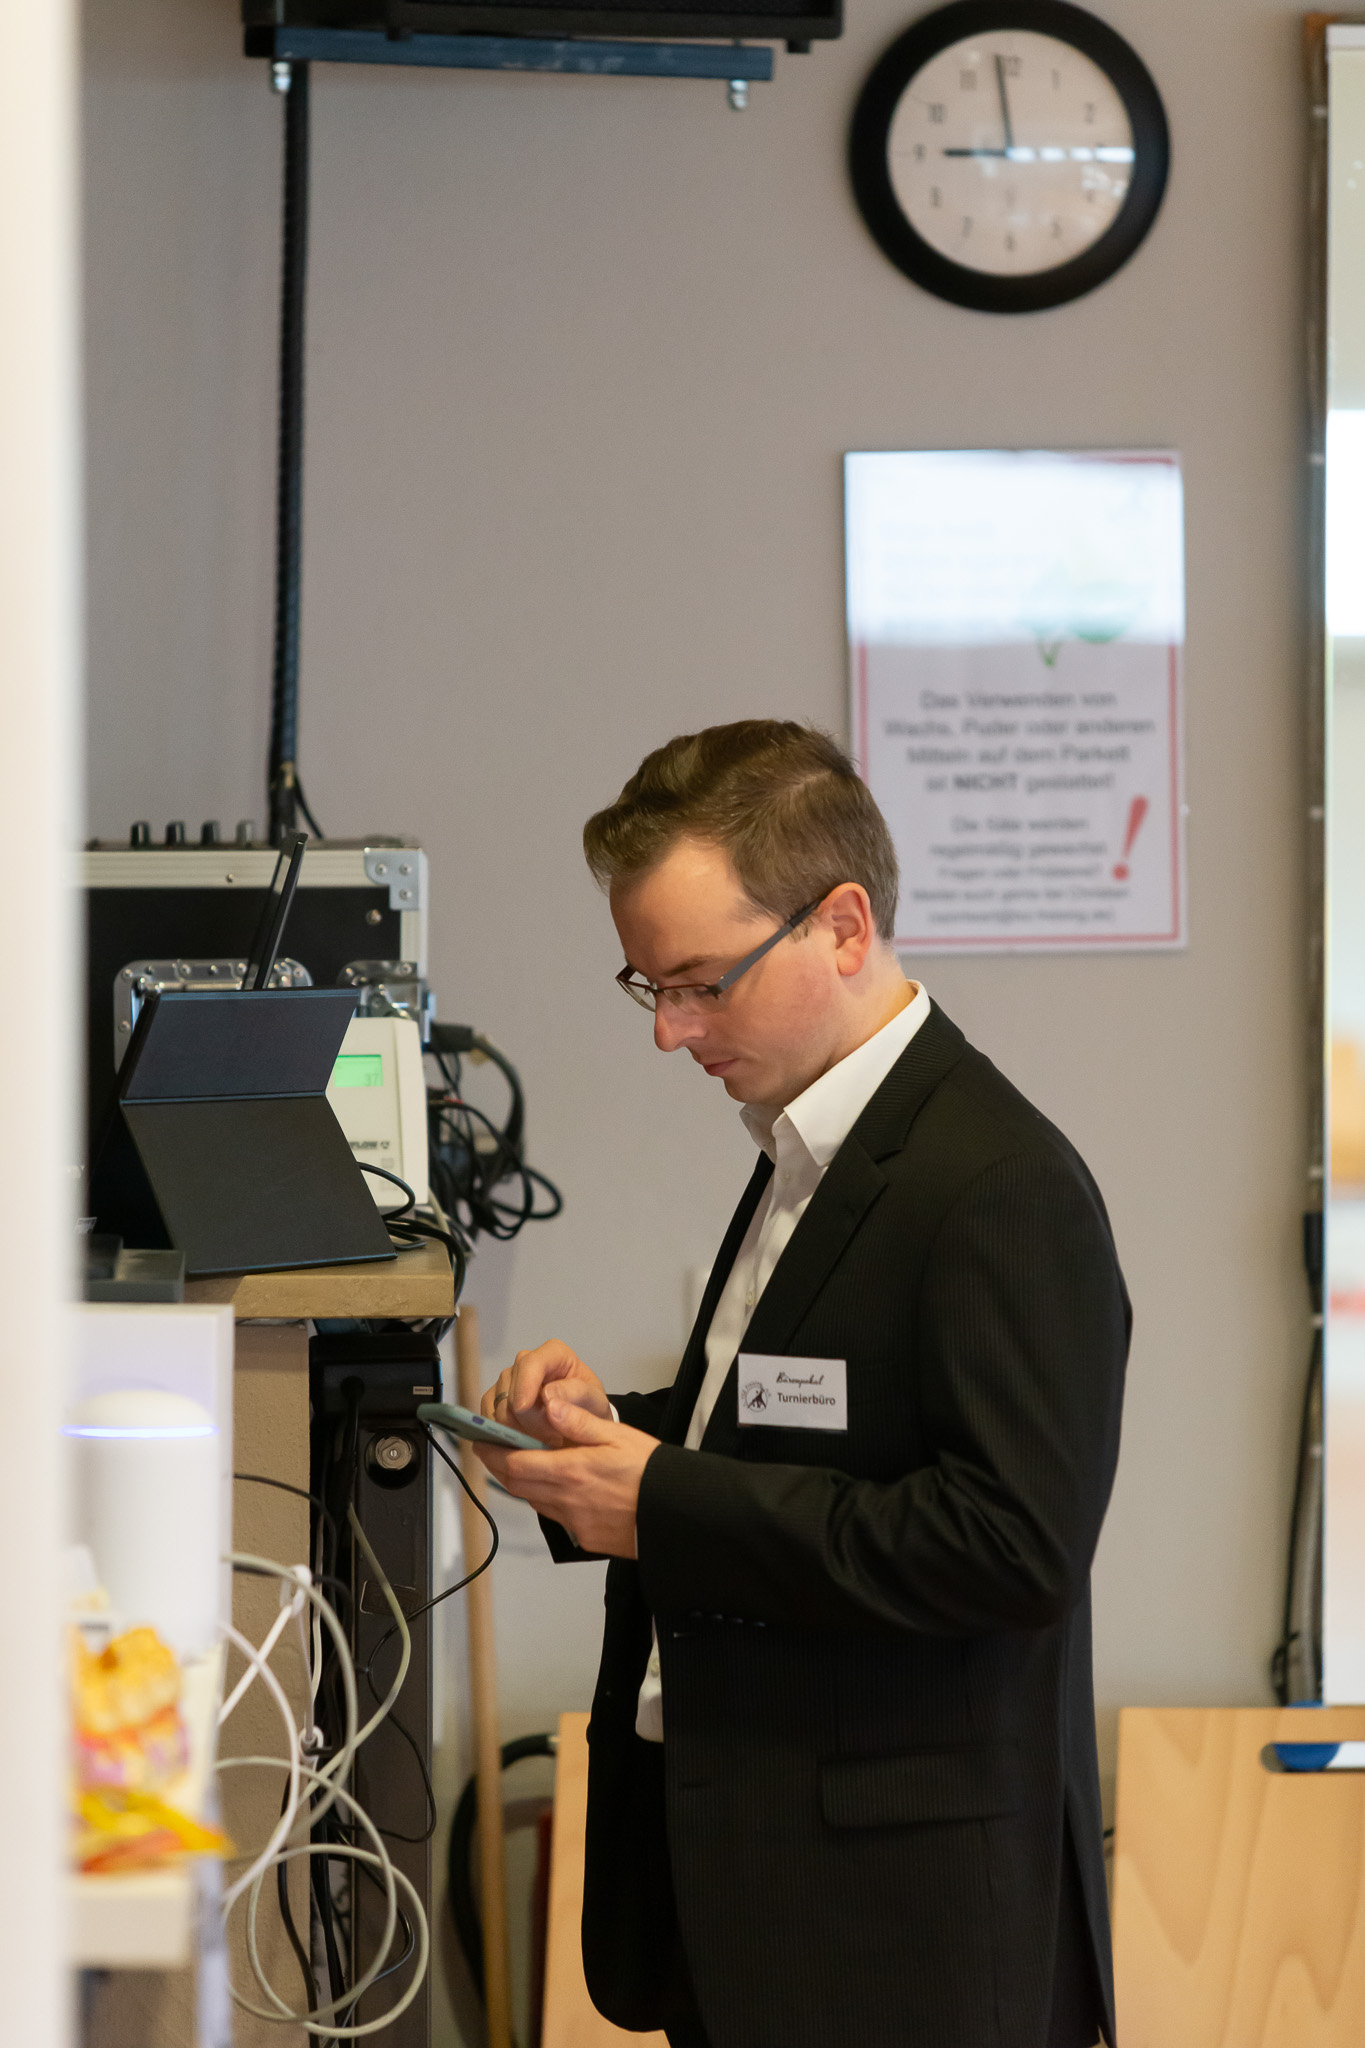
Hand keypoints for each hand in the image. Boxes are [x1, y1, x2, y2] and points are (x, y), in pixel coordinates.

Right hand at [480, 1338, 610, 1446]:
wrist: (580, 1426)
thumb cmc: (588, 1409)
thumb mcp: (594, 1402)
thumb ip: (576, 1394)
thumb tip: (548, 1394)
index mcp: (553, 1354)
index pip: (531, 1363)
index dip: (524, 1385)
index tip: (523, 1408)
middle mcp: (526, 1363)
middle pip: (511, 1390)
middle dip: (528, 1420)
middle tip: (552, 1437)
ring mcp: (507, 1381)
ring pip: (498, 1409)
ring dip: (518, 1432)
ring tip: (544, 1441)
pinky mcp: (493, 1401)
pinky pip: (489, 1420)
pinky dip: (505, 1437)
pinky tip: (527, 1444)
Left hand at [488, 1399, 656, 1557]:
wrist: (677, 1512)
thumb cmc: (651, 1471)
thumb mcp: (618, 1436)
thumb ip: (579, 1422)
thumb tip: (548, 1404)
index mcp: (571, 1471)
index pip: (514, 1463)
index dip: (492, 1452)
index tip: (481, 1439)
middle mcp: (566, 1500)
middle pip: (516, 1485)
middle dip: (498, 1466)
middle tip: (491, 1449)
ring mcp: (574, 1522)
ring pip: (533, 1500)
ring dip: (522, 1482)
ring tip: (523, 1462)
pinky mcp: (584, 1537)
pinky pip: (555, 1515)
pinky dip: (546, 1498)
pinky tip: (559, 1486)